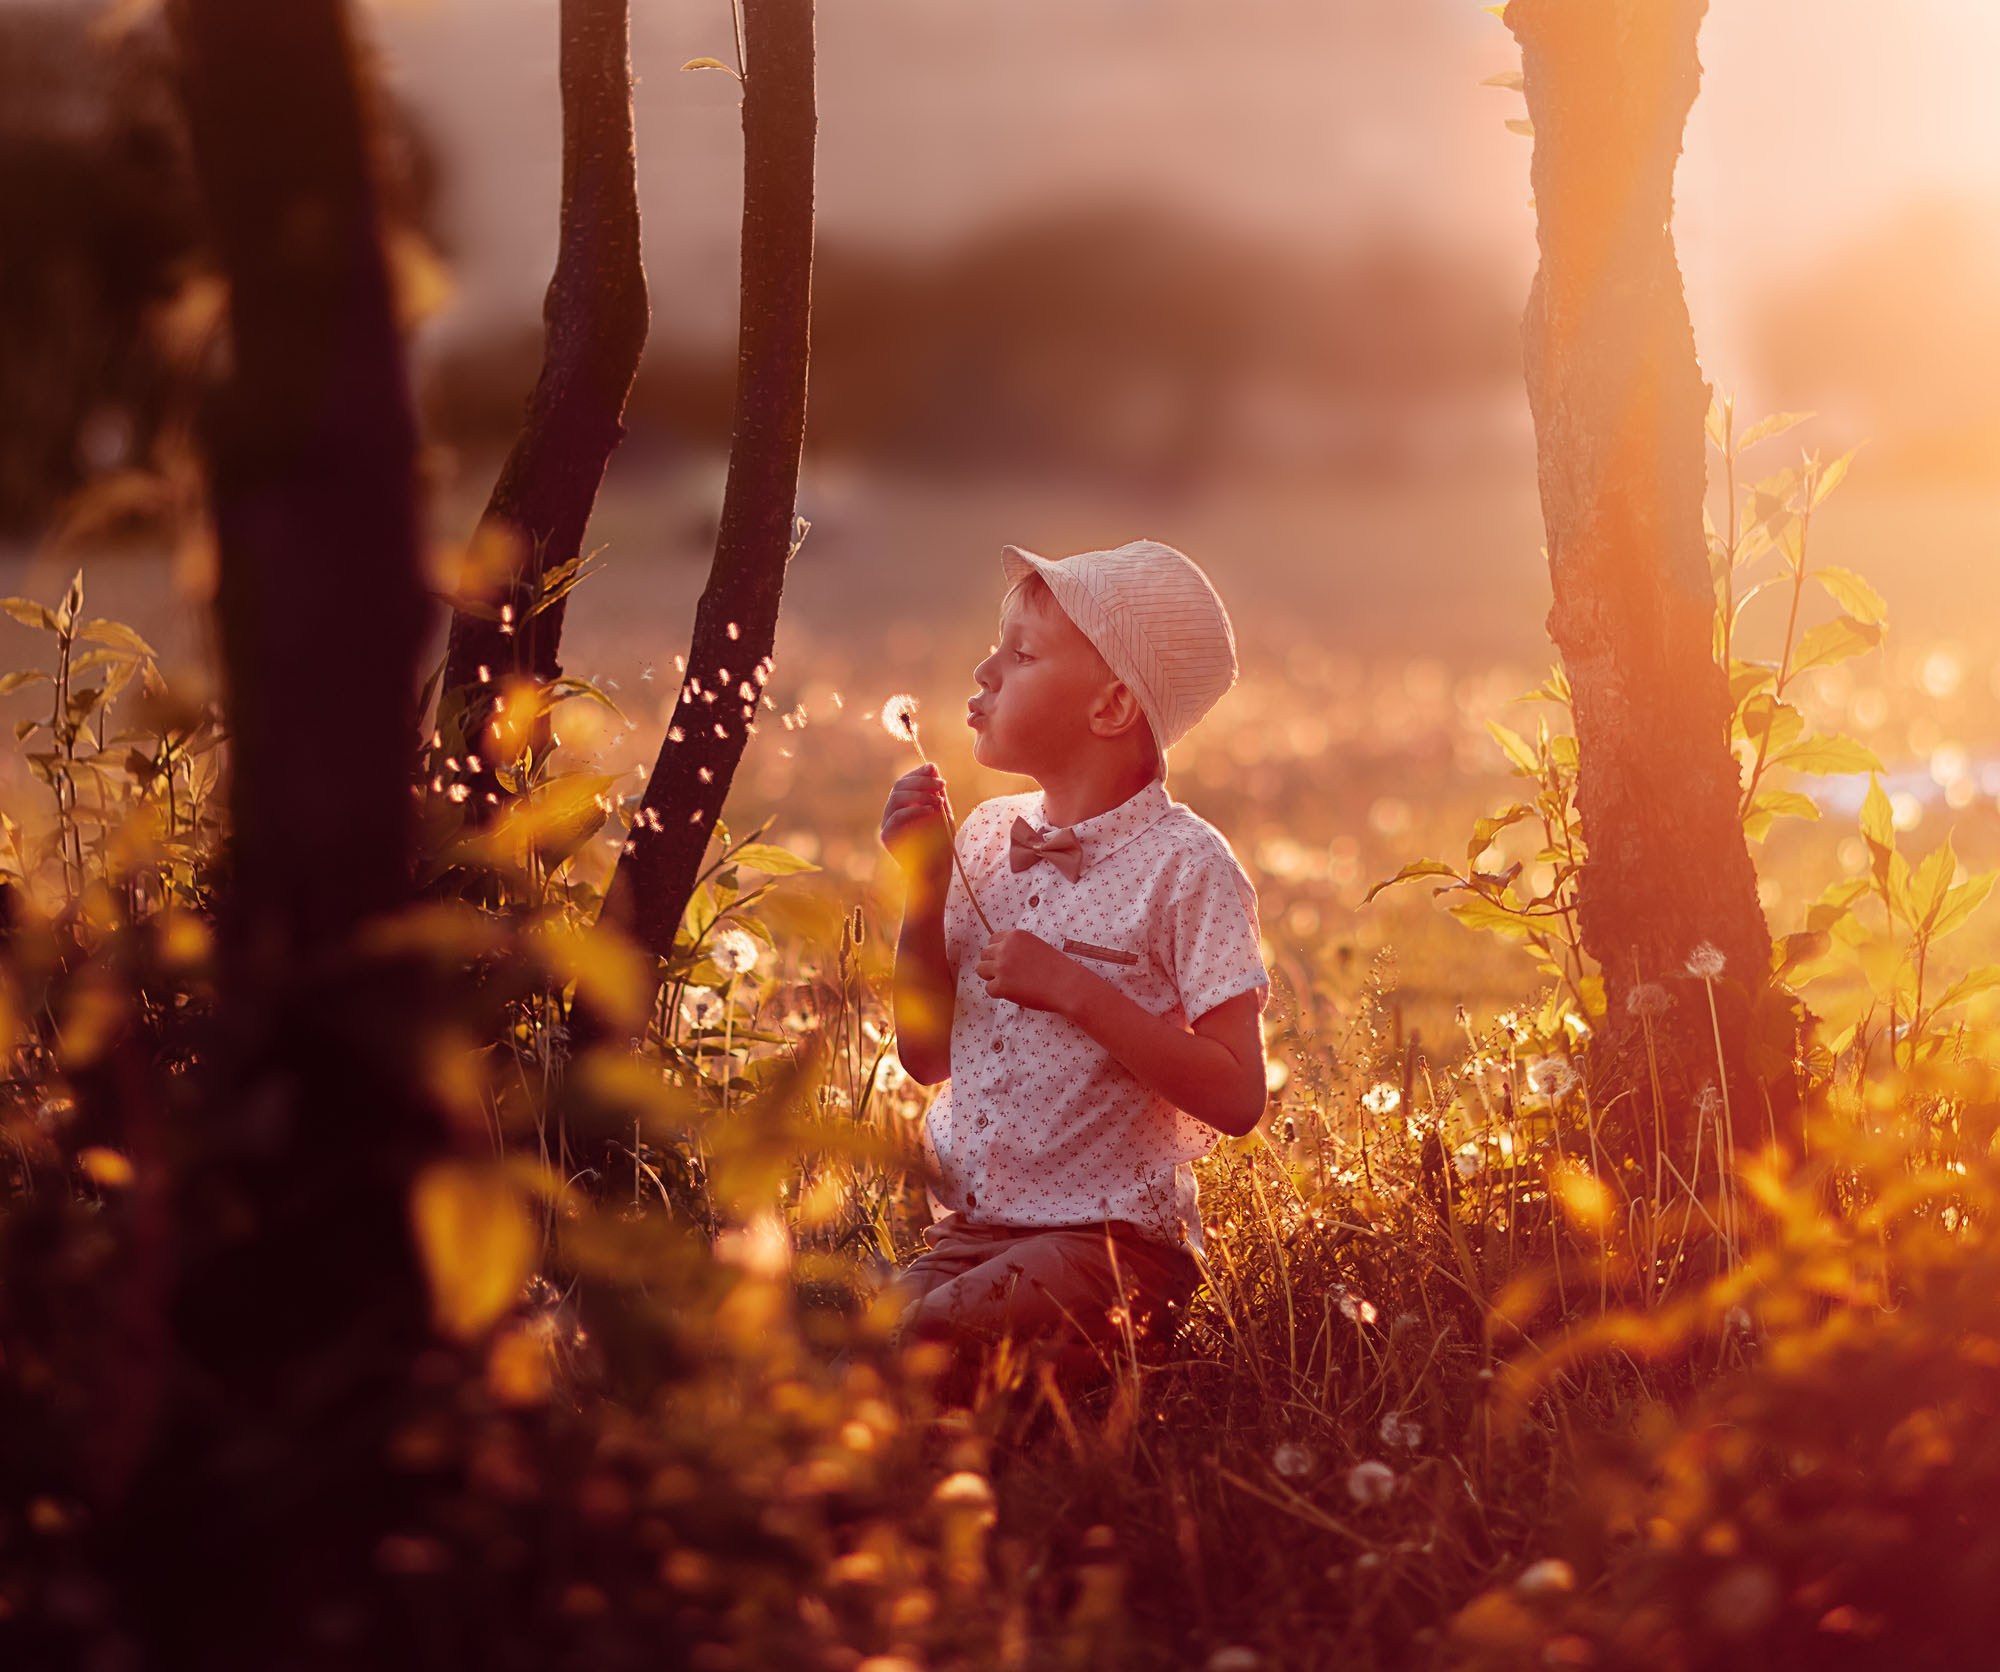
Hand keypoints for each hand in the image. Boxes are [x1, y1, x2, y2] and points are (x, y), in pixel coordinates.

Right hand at [879, 763, 952, 886]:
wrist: (937, 871)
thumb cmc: (941, 842)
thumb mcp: (942, 812)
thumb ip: (935, 791)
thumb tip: (931, 765)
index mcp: (903, 806)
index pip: (904, 782)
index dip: (917, 773)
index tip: (934, 769)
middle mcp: (892, 813)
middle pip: (898, 786)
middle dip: (921, 781)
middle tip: (941, 784)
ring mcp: (887, 825)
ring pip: (895, 798)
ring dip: (919, 794)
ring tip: (939, 800)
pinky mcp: (886, 837)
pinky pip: (897, 816)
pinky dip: (915, 809)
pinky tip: (931, 810)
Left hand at [975, 930, 1083, 1014]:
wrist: (1067, 985)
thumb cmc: (1056, 968)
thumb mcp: (1035, 946)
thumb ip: (1016, 947)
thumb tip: (998, 956)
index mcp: (1015, 936)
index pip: (992, 940)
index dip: (997, 952)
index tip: (1007, 961)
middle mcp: (1005, 948)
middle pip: (984, 955)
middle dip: (992, 964)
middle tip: (1008, 975)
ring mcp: (1001, 967)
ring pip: (981, 970)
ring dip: (992, 977)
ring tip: (1010, 983)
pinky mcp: (1001, 986)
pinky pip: (989, 989)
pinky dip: (999, 993)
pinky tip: (1014, 993)